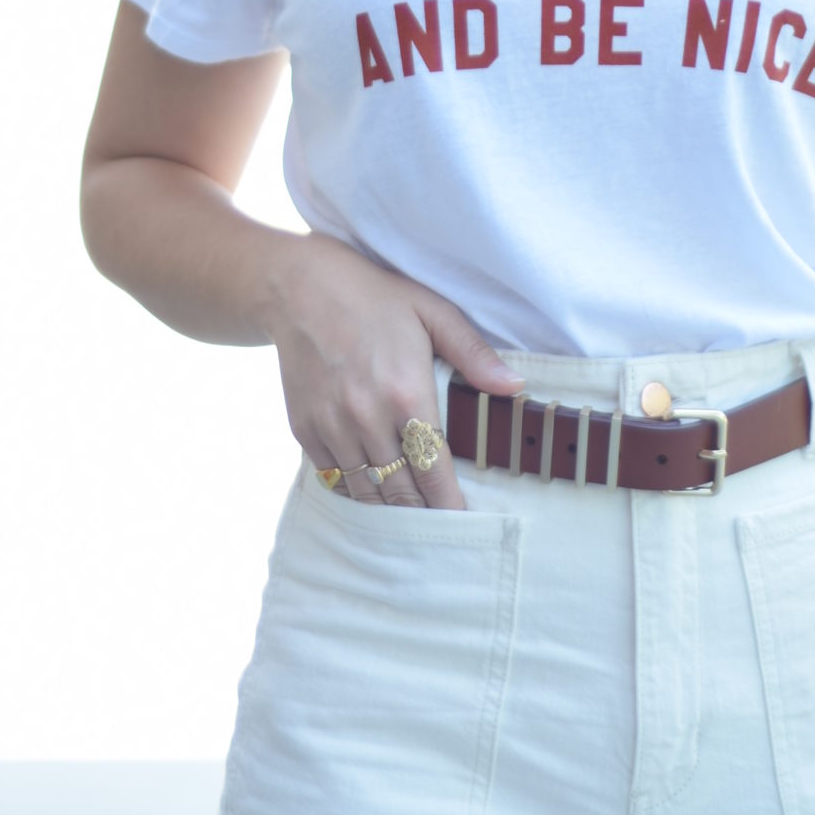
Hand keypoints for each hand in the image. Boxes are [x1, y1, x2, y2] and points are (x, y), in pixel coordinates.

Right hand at [265, 231, 525, 508]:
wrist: (299, 288)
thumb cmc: (374, 297)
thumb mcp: (432, 312)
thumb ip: (474, 353)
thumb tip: (515, 386)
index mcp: (407, 393)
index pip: (434, 469)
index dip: (449, 503)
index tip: (461, 520)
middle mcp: (367, 418)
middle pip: (400, 490)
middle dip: (421, 514)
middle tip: (438, 526)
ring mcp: (331, 426)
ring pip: (365, 490)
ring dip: (387, 509)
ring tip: (408, 519)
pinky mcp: (304, 428)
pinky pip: (332, 476)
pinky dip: (353, 489)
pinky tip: (369, 493)